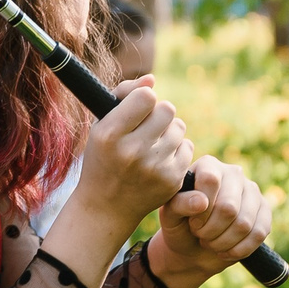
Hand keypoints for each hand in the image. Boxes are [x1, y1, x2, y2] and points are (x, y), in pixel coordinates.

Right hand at [72, 78, 193, 232]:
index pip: (146, 96)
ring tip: (152, 143)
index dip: (144, 98)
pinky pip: (187, 147)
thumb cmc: (103, 158)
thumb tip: (152, 80)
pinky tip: (160, 158)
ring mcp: (154, 168)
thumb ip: (123, 94)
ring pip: (179, 127)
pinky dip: (176, 149)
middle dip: (159, 113)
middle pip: (167, 109)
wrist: (106, 207)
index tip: (138, 107)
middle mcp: (132, 152)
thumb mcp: (101, 125)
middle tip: (148, 125)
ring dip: (168, 130)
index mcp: (110, 135)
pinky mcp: (171, 180)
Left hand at [145, 157, 273, 287]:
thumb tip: (201, 202)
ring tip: (211, 243)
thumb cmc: (179, 227)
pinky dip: (239, 250)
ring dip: (223, 242)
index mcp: (208, 166)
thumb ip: (179, 204)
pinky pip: (258, 234)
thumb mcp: (170, 216)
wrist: (193, 249)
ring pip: (244, 223)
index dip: (201, 209)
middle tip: (201, 235)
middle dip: (211, 230)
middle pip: (228, 206)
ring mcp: (252, 191)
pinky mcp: (264, 212)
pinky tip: (226, 251)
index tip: (192, 223)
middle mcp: (234, 173)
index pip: (210, 180)